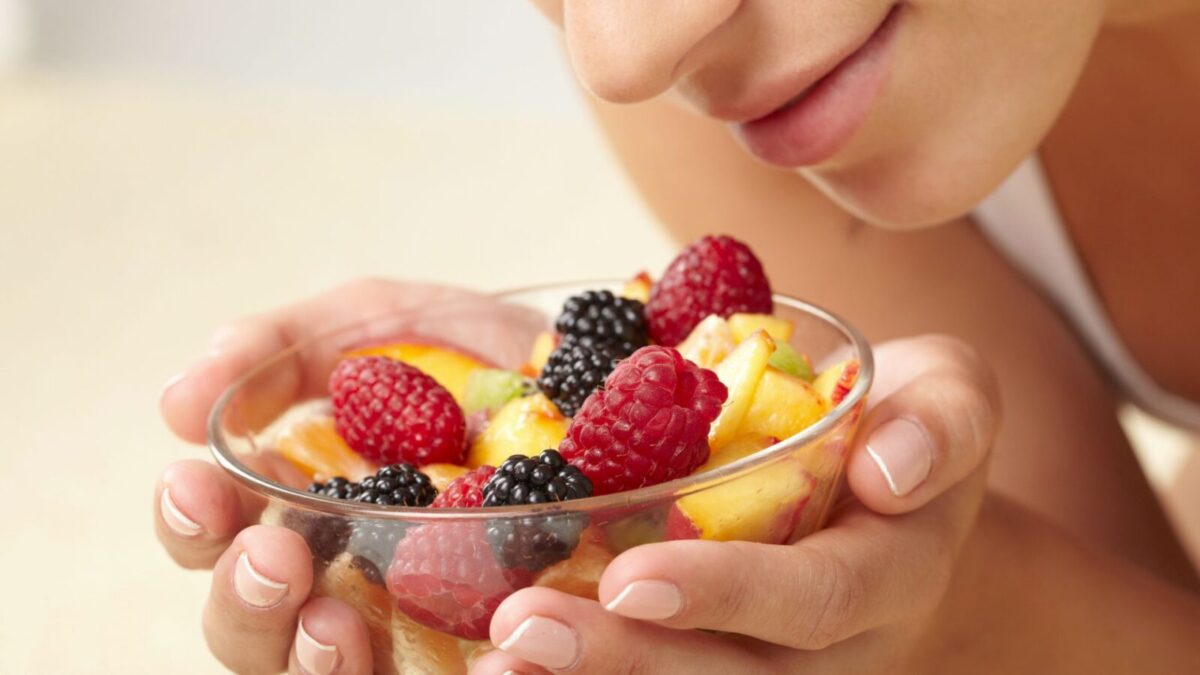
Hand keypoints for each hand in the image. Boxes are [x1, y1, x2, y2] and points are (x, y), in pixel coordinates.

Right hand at [155, 278, 520, 674]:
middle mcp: (341, 581)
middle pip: (252, 630)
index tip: (196, 483)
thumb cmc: (471, 358)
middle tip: (274, 556)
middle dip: (245, 600)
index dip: (192, 520)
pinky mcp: (490, 649)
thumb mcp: (378, 323)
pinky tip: (481, 658)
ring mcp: (415, 627)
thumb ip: (280, 347)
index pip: (215, 538)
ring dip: (316, 660)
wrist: (598, 374)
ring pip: (330, 674)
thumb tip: (175, 404)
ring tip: (335, 627)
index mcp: (300, 509)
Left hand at [472, 334, 1000, 674]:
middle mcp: (836, 648)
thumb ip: (942, 424)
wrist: (904, 494)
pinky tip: (504, 664)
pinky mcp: (733, 658)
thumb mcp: (954, 397)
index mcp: (891, 575)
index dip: (726, 594)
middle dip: (625, 660)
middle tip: (522, 630)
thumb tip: (889, 468)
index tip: (629, 578)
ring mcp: (784, 668)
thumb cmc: (912, 431)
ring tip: (497, 663)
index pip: (812, 600)